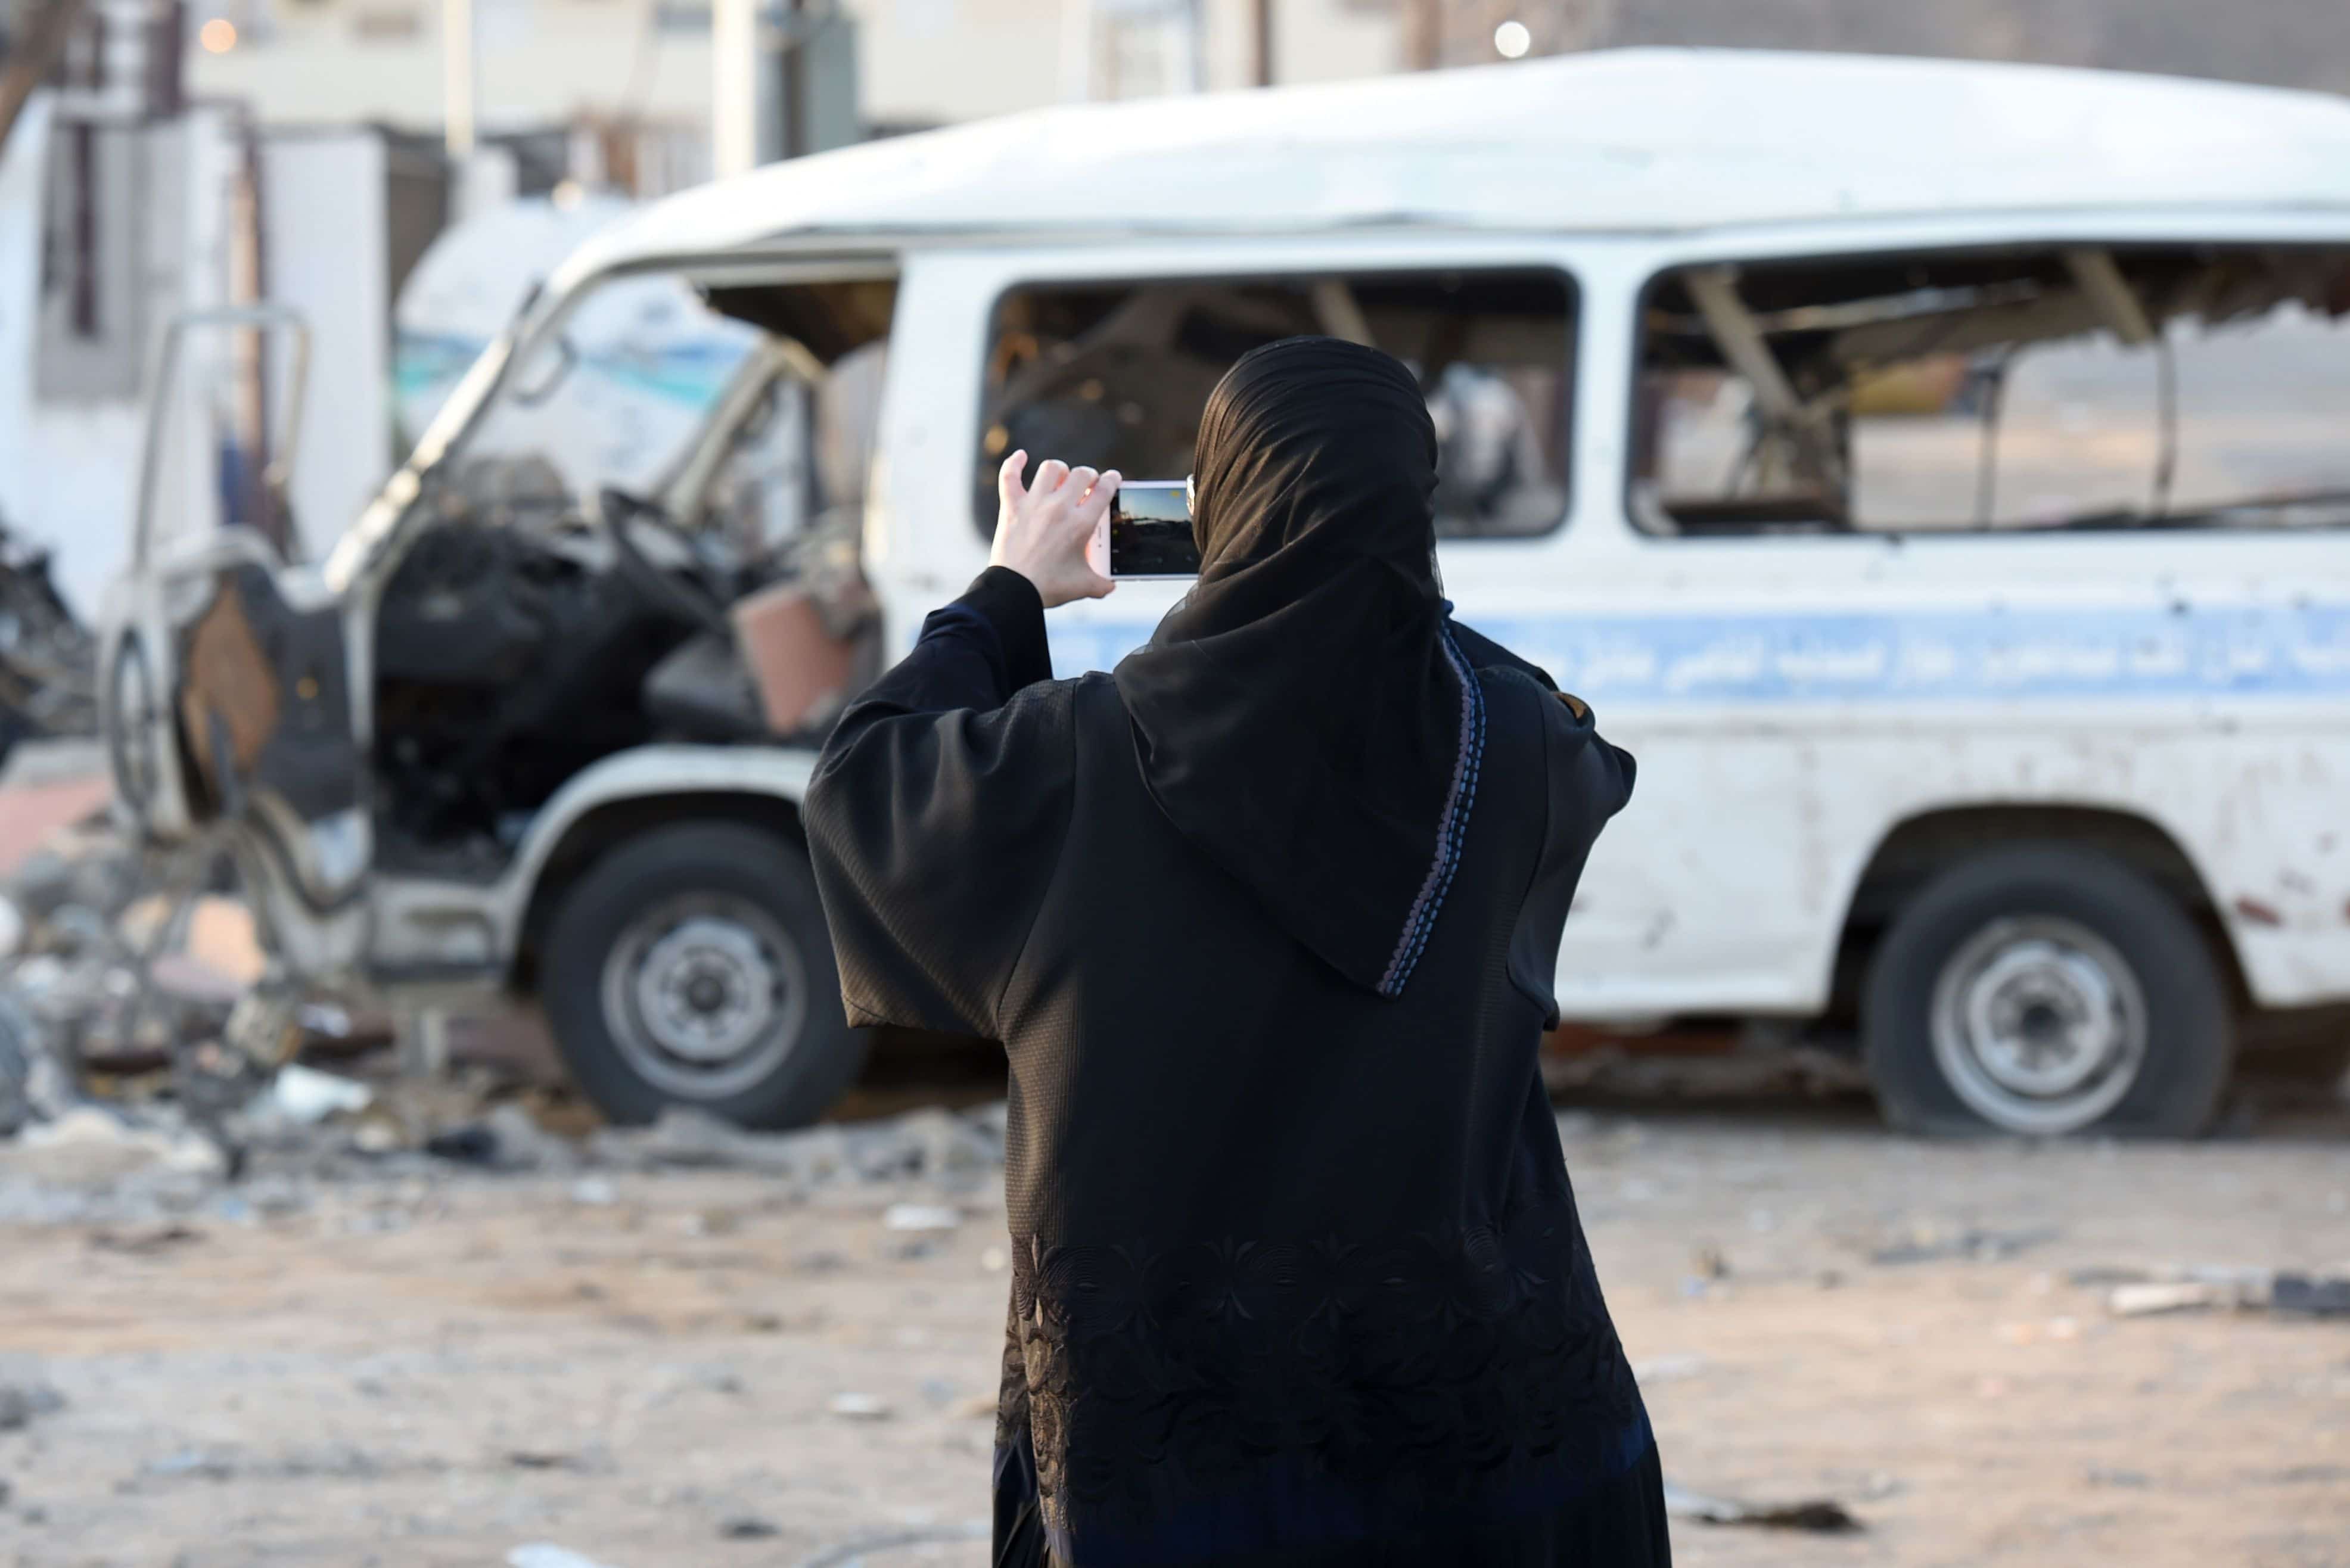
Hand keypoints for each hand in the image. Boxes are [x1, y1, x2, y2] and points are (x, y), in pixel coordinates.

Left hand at [990, 451, 1116, 608]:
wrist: (1015, 590)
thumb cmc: (1050, 587)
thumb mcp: (1083, 586)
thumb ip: (1102, 583)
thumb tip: (1110, 586)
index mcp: (1081, 524)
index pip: (1104, 490)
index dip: (1112, 480)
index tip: (1113, 478)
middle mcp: (1059, 508)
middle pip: (1080, 474)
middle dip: (1088, 476)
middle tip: (1087, 484)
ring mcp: (1034, 504)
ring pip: (1051, 468)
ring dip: (1060, 470)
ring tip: (1061, 477)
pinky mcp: (1012, 507)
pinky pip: (1009, 475)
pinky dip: (1014, 463)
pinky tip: (1021, 456)